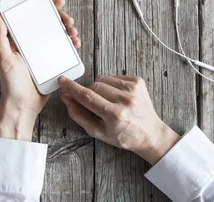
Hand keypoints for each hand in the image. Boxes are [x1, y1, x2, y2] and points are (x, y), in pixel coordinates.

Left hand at [0, 0, 80, 140]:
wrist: (23, 106)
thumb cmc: (10, 84)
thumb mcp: (3, 58)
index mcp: (19, 40)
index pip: (32, 17)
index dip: (44, 7)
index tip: (55, 2)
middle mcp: (31, 44)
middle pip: (48, 24)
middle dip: (61, 18)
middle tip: (68, 21)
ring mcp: (43, 54)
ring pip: (58, 35)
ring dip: (68, 30)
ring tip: (73, 33)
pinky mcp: (52, 64)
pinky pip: (64, 50)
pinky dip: (71, 45)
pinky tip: (75, 44)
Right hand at [59, 76, 180, 164]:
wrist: (150, 134)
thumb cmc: (123, 135)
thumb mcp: (97, 132)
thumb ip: (78, 114)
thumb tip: (66, 97)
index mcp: (114, 115)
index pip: (87, 96)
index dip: (72, 88)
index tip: (62, 81)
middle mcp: (125, 100)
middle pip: (94, 86)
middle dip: (89, 93)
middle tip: (96, 105)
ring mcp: (133, 89)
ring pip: (102, 79)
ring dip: (100, 88)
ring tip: (109, 101)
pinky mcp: (138, 81)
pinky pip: (114, 77)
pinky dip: (111, 85)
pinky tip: (118, 97)